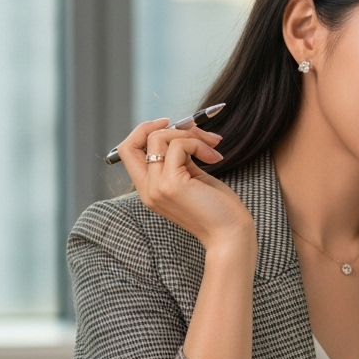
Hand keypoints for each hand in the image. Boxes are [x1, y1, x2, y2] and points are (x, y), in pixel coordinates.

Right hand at [115, 119, 253, 249]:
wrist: (231, 235)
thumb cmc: (219, 209)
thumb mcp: (193, 178)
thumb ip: (180, 159)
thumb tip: (180, 132)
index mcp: (150, 189)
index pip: (128, 151)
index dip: (144, 131)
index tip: (169, 124)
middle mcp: (147, 189)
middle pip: (132, 143)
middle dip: (162, 127)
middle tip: (195, 130)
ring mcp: (157, 187)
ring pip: (158, 139)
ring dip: (190, 135)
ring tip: (212, 149)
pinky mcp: (171, 184)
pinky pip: (178, 146)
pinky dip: (197, 143)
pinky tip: (215, 158)